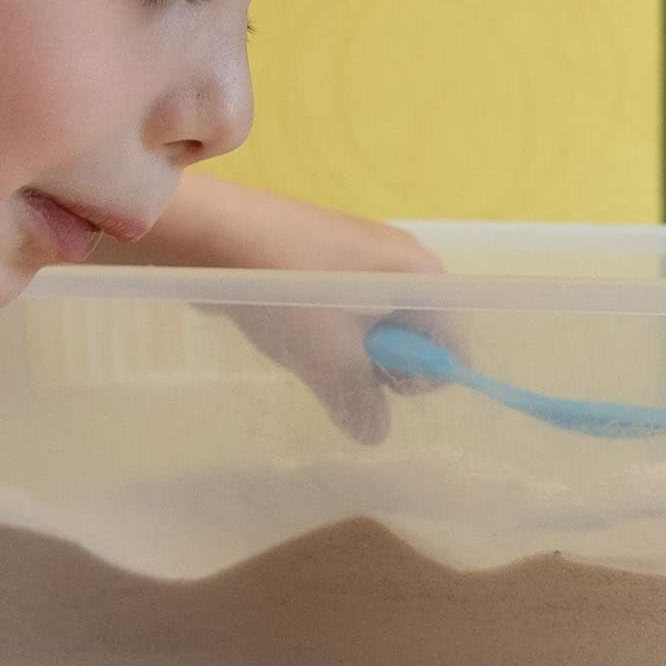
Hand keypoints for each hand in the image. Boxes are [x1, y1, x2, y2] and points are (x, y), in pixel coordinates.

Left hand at [119, 177, 441, 443]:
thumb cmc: (289, 293)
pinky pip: (344, 308)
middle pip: (414, 335)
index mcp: (421, 275)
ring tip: (307, 349)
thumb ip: (360, 403)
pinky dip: (325, 329)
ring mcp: (363, 255)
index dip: (420, 378)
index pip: (452, 344)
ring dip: (347, 351)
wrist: (214, 232)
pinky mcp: (326, 256)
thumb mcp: (330, 360)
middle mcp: (403, 259)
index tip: (377, 389)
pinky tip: (289, 329)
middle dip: (380, 366)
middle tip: (336, 369)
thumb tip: (373, 432)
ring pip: (374, 325)